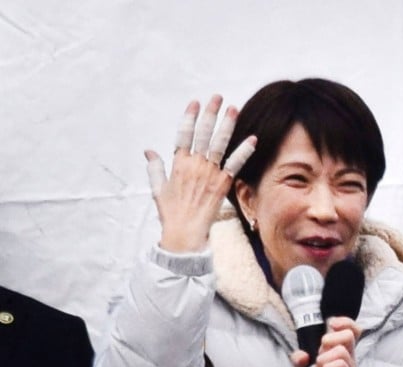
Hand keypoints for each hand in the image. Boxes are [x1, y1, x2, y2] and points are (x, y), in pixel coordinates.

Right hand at [145, 95, 255, 252]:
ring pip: (220, 143)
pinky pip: (235, 164)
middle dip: (210, 113)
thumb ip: (155, 168)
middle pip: (203, 133)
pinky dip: (244, 151)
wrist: (185, 232)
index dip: (189, 117)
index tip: (195, 103)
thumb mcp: (158, 188)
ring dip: (227, 125)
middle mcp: (195, 164)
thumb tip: (148, 151)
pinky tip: (253, 139)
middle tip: (217, 98)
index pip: (184, 134)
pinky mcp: (223, 183)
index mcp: (178, 163)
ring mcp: (210, 173)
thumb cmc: (171, 212)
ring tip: (233, 108)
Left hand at [291, 316, 361, 366]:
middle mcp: (350, 360)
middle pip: (348, 336)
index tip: (331, 325)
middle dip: (329, 340)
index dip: (344, 322)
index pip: (353, 330)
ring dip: (324, 359)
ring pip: (341, 351)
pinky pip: (341, 366)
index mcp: (342, 354)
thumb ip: (299, 363)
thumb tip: (300, 354)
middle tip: (319, 355)